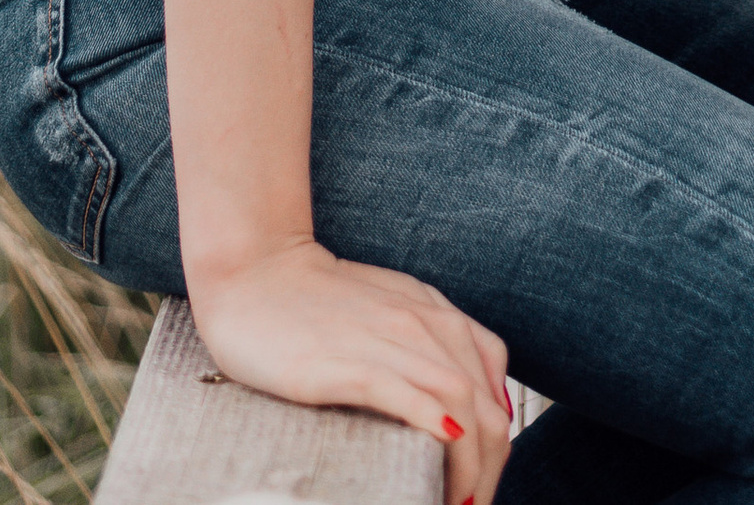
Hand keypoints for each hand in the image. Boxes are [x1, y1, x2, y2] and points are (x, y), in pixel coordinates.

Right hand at [188, 235, 512, 504]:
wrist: (255, 272)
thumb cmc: (317, 300)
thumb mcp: (389, 308)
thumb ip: (427, 342)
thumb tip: (459, 409)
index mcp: (436, 314)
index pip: (493, 384)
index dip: (497, 442)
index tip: (480, 480)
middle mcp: (423, 324)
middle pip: (486, 407)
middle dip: (490, 468)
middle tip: (471, 504)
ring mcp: (387, 341)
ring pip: (458, 404)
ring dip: (469, 466)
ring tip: (456, 503)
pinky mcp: (346, 364)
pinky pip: (405, 396)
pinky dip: (433, 426)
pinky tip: (443, 449)